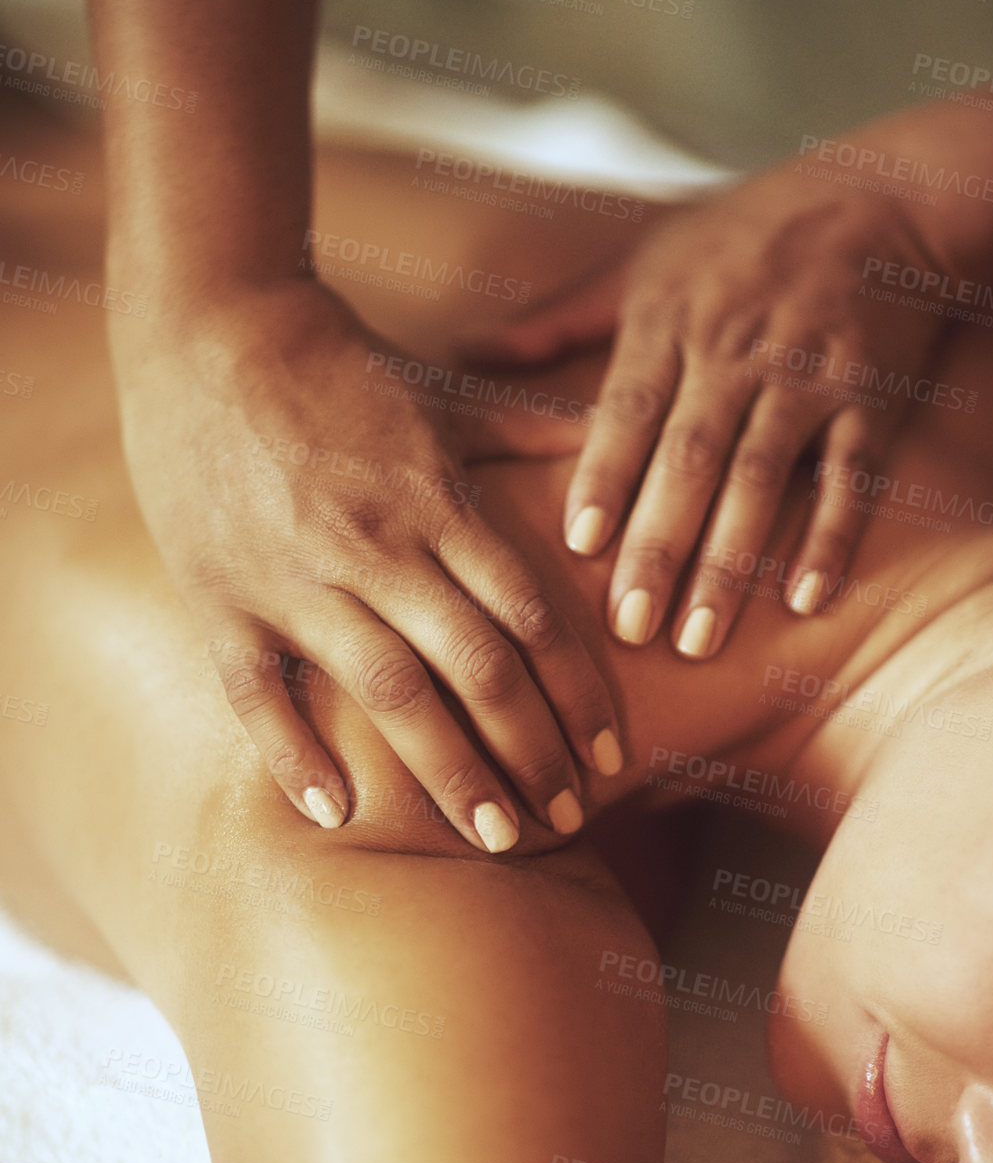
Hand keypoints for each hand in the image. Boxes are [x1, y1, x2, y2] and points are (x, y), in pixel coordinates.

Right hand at [111, 277, 622, 848]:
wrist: (209, 325)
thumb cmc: (338, 364)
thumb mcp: (444, 394)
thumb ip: (529, 432)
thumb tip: (608, 445)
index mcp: (439, 502)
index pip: (530, 617)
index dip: (577, 695)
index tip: (613, 756)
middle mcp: (378, 547)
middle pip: (475, 669)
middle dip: (530, 753)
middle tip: (566, 820)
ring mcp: (296, 577)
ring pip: (387, 692)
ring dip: (447, 772)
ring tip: (492, 837)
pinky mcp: (222, 596)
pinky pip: (259, 691)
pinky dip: (294, 755)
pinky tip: (336, 812)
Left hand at [464, 166, 945, 654]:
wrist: (884, 195)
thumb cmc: (745, 234)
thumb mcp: (645, 259)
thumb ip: (560, 318)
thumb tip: (466, 350)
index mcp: (673, 323)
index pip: (630, 410)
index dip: (606, 476)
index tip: (578, 545)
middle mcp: (737, 354)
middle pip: (691, 459)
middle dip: (659, 546)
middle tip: (629, 629)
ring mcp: (809, 379)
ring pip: (764, 479)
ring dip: (731, 563)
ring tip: (697, 640)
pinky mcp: (875, 399)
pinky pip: (853, 477)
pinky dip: (832, 537)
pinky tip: (806, 602)